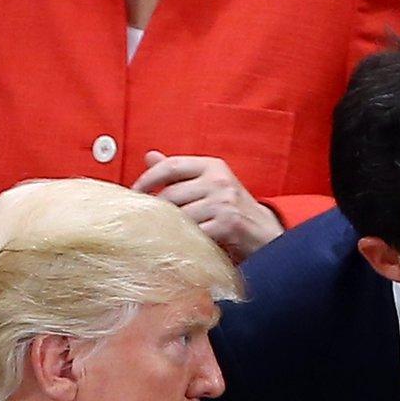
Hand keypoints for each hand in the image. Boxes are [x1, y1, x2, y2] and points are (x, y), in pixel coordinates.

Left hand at [133, 150, 282, 261]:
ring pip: (180, 216)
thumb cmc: (231, 208)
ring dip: (169, 227)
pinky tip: (182, 244)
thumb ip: (180, 172)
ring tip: (164, 233)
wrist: (264, 232)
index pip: (171, 166)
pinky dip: (184, 240)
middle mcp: (219, 181)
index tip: (135, 193)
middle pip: (171, 194)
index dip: (148, 179)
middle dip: (156, 210)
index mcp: (212, 166)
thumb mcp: (209, 183)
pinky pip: (194, 233)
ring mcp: (225, 202)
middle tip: (146, 220)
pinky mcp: (228, 224)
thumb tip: (150, 157)